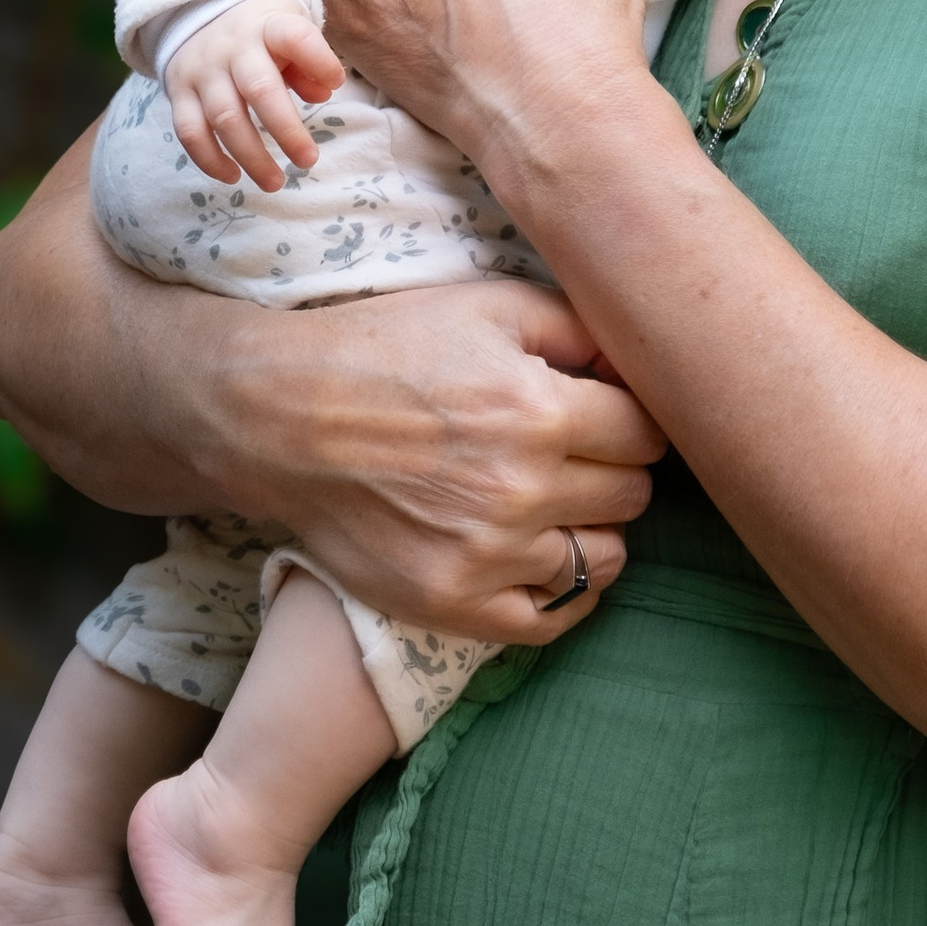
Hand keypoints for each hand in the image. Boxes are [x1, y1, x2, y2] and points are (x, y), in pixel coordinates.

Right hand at [165, 0, 343, 190]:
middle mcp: (232, 48)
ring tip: (275, 182)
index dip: (318, 60)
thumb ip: (308, 62)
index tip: (337, 82)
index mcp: (267, 27)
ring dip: (252, 157)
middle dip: (286, 130)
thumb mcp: (288, 32)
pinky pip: (189, 132)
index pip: (294, 37)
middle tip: (308, 160)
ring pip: (224, 118)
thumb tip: (323, 94)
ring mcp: (201, 70)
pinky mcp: (178, 92)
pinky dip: (210, 160)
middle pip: (259, 90)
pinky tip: (233, 177)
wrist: (198, 14)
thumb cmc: (260, 34)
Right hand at [245, 279, 663, 642]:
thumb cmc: (385, 350)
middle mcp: (521, 489)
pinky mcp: (453, 603)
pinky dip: (565, 594)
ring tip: (554, 504)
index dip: (630, 419)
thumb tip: (640, 360)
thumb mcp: (486, 306)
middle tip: (575, 454)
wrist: (280, 419)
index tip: (604, 415)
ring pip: (603, 558)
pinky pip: (553, 619)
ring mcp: (488, 555)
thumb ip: (577, 327)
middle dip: (614, 469)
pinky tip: (545, 559)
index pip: (647, 433)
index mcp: (538, 410)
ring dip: (591, 529)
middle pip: (632, 495)